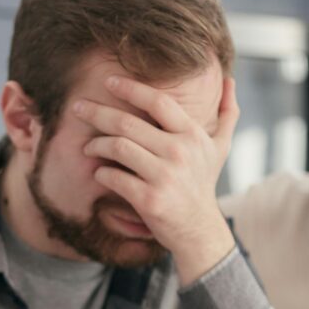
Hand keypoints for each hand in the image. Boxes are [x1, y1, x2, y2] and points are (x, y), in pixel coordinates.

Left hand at [75, 74, 239, 283]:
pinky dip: (101, 172)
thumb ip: (227, 113)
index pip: (157, 102)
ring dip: (96, 144)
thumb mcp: (220, 148)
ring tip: (89, 146)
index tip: (108, 81)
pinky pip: (115, 177)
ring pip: (118, 147)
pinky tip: (98, 172)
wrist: (199, 229)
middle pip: (128, 123)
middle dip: (97, 113)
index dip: (130, 88)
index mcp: (192, 135)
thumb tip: (230, 80)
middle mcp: (180, 152)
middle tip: (78, 108)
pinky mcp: (149, 199)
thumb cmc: (203, 183)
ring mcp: (165, 176)